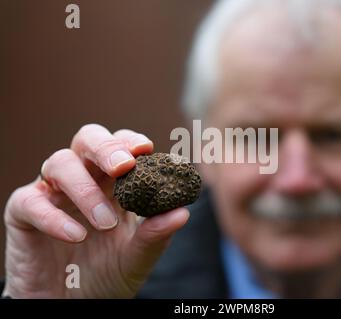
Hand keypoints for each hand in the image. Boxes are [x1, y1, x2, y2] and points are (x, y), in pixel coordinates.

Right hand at [2, 124, 189, 297]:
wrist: (72, 305)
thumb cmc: (107, 273)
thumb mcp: (137, 256)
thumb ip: (156, 235)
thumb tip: (182, 213)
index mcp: (113, 182)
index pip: (121, 146)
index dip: (131, 142)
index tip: (146, 149)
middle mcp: (83, 180)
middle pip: (88, 139)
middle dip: (106, 148)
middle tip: (123, 167)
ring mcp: (52, 194)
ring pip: (59, 163)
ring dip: (85, 189)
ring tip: (105, 223)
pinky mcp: (24, 214)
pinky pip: (31, 202)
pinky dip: (53, 216)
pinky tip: (77, 236)